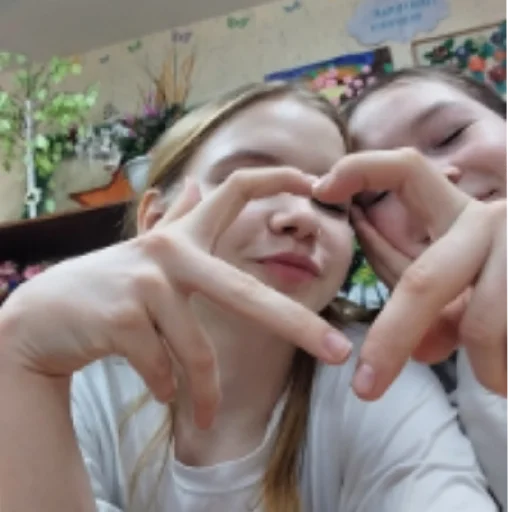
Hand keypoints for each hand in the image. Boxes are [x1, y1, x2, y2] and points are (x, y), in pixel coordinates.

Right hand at [0, 168, 352, 428]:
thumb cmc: (109, 286)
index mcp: (184, 236)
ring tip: (203, 414)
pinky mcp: (125, 316)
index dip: (277, 179)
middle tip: (338, 353)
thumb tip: (196, 183)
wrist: (45, 316)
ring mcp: (148, 283)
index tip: (316, 181)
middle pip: (246, 292)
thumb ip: (178, 220)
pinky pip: (163, 369)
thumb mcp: (150, 251)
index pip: (235, 190)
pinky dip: (165, 388)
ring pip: (197, 352)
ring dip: (203, 393)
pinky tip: (156, 390)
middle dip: (297, 326)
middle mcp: (171, 252)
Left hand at [314, 148, 505, 398]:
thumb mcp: (464, 290)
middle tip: (365, 389)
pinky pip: (509, 336)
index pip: (405, 170)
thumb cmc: (509, 287)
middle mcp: (489, 218)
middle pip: (422, 280)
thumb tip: (423, 353)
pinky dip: (506, 369)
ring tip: (495, 382)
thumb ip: (433, 310)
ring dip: (482, 365)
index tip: (321, 187)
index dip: (361, 169)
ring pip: (479, 324)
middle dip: (390, 339)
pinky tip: (508, 378)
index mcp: (458, 212)